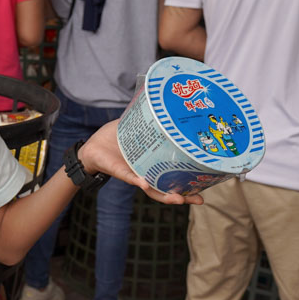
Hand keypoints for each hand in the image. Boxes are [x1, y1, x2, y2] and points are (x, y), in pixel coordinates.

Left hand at [78, 120, 202, 204]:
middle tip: (200, 199)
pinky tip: (145, 183)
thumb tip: (165, 100)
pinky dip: (138, 181)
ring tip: (179, 198)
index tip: (206, 185)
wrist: (92, 147)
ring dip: (165, 195)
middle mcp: (146, 174)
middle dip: (184, 196)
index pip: (174, 176)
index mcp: (153, 164)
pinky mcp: (119, 172)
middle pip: (168, 190)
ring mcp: (134, 175)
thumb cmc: (114, 139)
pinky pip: (130, 178)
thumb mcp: (135, 126)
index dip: (189, 182)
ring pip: (152, 190)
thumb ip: (149, 118)